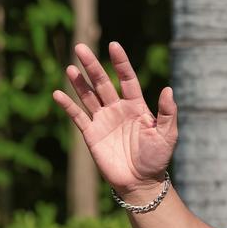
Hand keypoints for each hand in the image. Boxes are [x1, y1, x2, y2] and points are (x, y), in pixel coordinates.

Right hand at [53, 42, 177, 193]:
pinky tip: (58, 93)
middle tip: (80, 47)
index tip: (114, 45)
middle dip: (92, 66)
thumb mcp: (167, 134)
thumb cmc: (157, 157)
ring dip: (79, 82)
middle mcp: (118, 109)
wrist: (141, 182)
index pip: (127, 79)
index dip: (120, 62)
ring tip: (70, 66)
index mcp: (137, 106)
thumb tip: (168, 89)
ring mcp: (103, 120)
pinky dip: (68, 105)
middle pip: (103, 83)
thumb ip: (167, 112)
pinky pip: (78, 116)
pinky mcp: (91, 134)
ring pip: (88, 96)